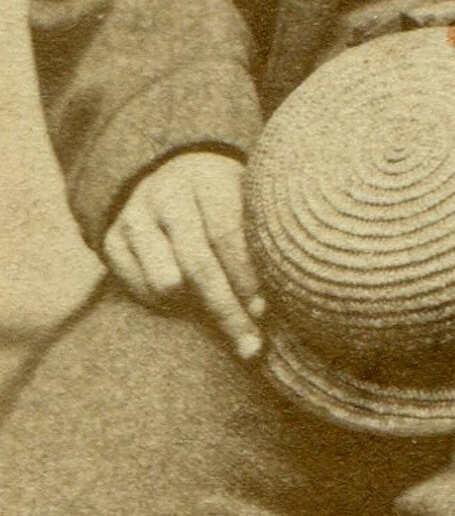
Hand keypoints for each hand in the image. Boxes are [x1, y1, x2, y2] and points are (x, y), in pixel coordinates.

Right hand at [102, 150, 265, 359]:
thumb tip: (283, 291)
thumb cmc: (220, 195)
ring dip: (195, 308)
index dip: (245, 275)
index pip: (226, 231)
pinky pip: (140, 291)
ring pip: (167, 282)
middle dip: (227, 310)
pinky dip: (164, 306)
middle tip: (251, 346)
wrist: (165, 169)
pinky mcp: (111, 240)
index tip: (262, 312)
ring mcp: (135, 217)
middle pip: (198, 264)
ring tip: (219, 314)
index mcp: (207, 178)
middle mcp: (167, 194)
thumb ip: (256, 232)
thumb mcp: (241, 195)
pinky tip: (185, 301)